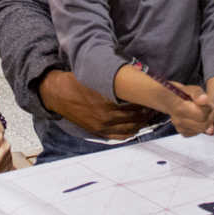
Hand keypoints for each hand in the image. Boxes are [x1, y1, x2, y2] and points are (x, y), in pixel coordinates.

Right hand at [40, 70, 161, 139]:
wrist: (58, 93)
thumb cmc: (78, 82)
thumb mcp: (98, 78)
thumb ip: (116, 83)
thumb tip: (135, 81)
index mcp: (109, 102)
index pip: (137, 105)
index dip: (148, 102)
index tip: (153, 98)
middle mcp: (107, 117)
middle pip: (137, 118)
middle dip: (147, 113)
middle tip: (154, 107)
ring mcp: (103, 126)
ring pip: (131, 128)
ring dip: (142, 123)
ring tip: (148, 116)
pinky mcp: (98, 132)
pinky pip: (120, 136)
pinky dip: (130, 133)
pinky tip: (136, 127)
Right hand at [166, 88, 213, 136]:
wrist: (170, 99)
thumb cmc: (182, 93)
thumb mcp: (190, 89)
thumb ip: (198, 93)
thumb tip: (204, 100)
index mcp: (181, 108)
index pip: (202, 115)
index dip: (209, 110)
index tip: (211, 104)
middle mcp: (179, 120)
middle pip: (203, 125)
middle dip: (211, 118)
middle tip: (213, 110)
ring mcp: (180, 127)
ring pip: (200, 130)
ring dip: (207, 122)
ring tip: (207, 113)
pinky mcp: (182, 131)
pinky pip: (196, 133)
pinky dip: (201, 127)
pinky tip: (200, 119)